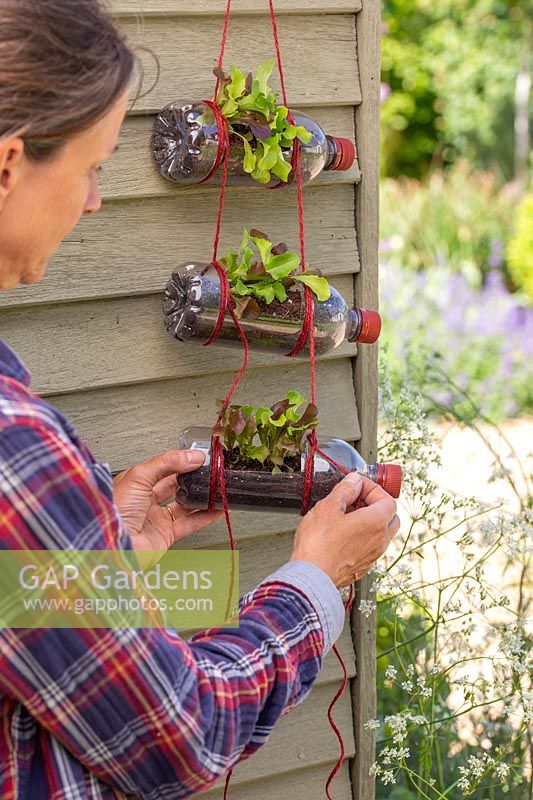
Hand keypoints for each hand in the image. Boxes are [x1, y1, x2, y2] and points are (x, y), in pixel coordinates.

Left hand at [113, 449, 222, 551]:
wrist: (112, 545)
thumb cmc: (114, 512)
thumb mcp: (139, 477)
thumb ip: (167, 462)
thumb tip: (191, 456)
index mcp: (135, 483)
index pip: (163, 467)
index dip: (181, 461)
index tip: (199, 457)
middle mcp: (145, 500)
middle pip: (175, 485)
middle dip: (192, 478)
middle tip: (209, 471)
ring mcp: (155, 518)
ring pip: (185, 505)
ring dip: (201, 497)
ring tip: (216, 489)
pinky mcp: (165, 535)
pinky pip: (190, 523)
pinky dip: (205, 517)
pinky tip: (216, 509)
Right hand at [290, 472, 399, 587]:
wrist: (311, 576)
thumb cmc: (318, 544)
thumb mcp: (328, 507)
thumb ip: (345, 490)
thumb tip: (354, 481)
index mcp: (376, 522)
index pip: (388, 499)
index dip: (372, 488)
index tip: (356, 485)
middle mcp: (380, 540)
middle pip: (390, 517)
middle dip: (375, 504)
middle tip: (355, 499)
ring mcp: (372, 556)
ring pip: (381, 533)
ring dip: (368, 521)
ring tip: (346, 516)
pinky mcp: (362, 567)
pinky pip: (370, 546)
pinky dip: (362, 536)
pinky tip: (341, 534)